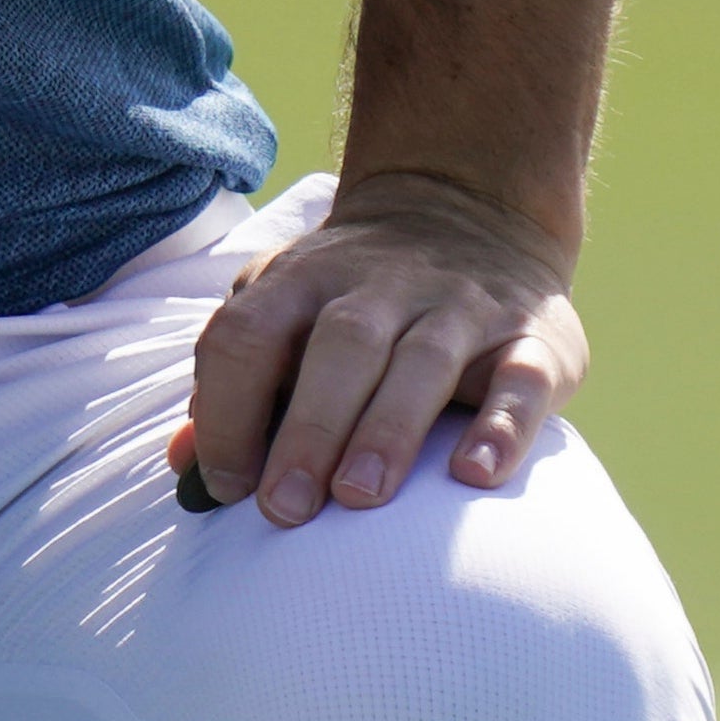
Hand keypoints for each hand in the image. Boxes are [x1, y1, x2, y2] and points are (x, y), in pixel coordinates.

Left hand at [178, 169, 584, 523]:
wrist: (471, 210)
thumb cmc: (351, 301)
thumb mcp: (283, 314)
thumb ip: (234, 389)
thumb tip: (184, 469)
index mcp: (303, 280)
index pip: (249, 334)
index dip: (227, 409)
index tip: (227, 484)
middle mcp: (382, 285)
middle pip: (340, 347)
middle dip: (308, 429)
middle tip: (284, 510)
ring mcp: (461, 306)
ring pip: (423, 361)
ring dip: (388, 430)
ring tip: (359, 497)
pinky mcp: (535, 337)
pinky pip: (522, 379)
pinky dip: (503, 427)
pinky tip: (475, 476)